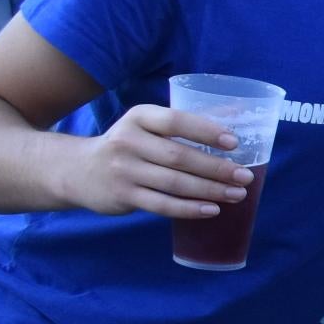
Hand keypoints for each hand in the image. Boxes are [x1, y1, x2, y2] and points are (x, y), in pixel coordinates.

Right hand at [61, 102, 250, 218]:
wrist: (78, 170)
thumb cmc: (128, 145)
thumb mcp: (147, 125)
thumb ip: (185, 122)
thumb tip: (238, 114)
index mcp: (139, 118)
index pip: (175, 121)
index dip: (206, 131)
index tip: (234, 143)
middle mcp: (128, 141)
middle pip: (179, 156)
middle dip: (216, 168)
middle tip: (245, 176)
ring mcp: (123, 170)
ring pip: (173, 183)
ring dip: (209, 190)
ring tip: (237, 194)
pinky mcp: (122, 195)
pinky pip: (161, 205)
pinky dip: (189, 209)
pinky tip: (212, 209)